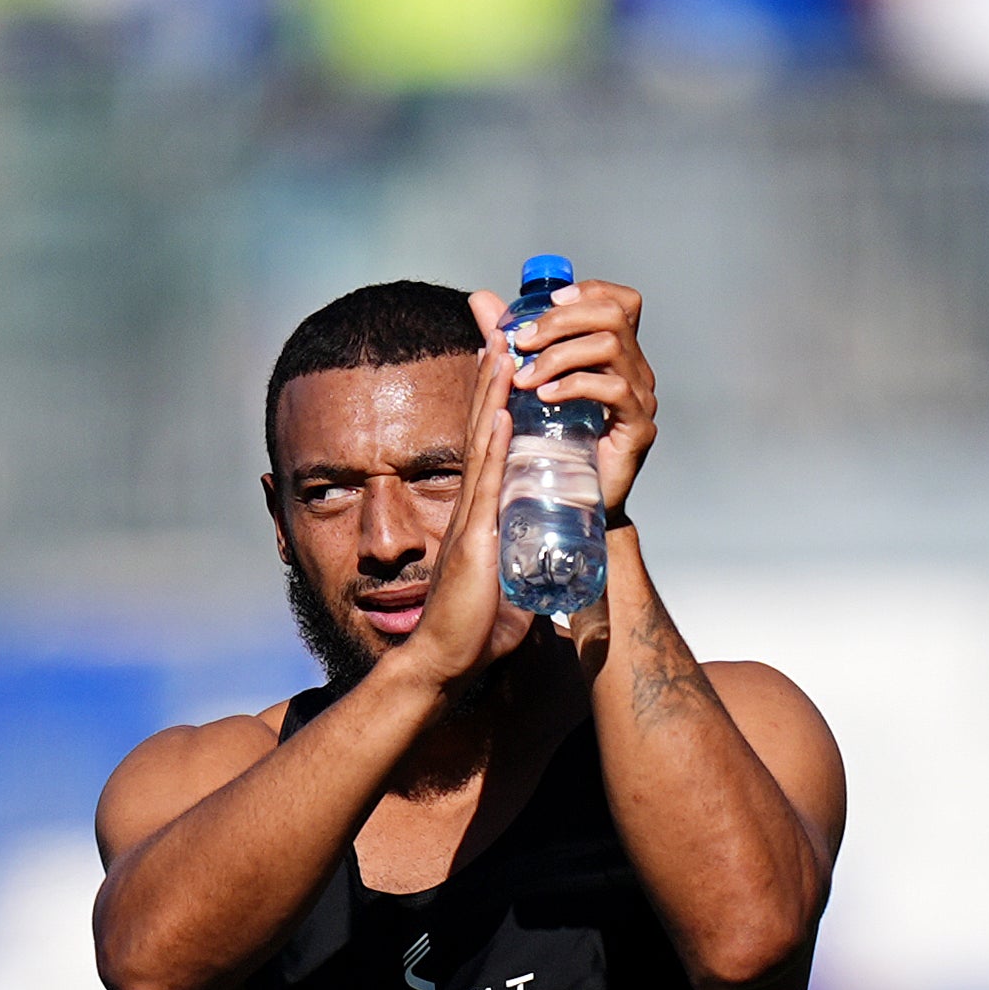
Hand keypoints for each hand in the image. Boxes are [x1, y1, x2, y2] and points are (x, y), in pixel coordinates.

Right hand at [374, 305, 534, 694]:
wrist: (447, 661)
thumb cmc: (474, 628)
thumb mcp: (506, 579)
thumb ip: (520, 560)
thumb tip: (541, 557)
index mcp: (478, 510)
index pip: (488, 443)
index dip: (495, 399)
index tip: (504, 359)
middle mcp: (470, 504)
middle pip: (483, 428)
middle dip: (493, 378)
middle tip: (503, 329)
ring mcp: (471, 518)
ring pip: (485, 443)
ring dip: (495, 395)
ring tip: (506, 349)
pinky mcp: (476, 539)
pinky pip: (488, 483)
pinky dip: (496, 444)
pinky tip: (505, 412)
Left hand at [500, 273, 657, 521]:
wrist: (566, 502)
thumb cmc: (549, 442)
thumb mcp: (524, 379)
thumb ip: (509, 339)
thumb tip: (482, 299)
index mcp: (616, 353)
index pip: (619, 301)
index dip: (587, 291)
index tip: (548, 302)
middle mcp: (635, 370)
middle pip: (612, 315)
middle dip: (561, 320)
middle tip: (523, 342)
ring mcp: (641, 398)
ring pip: (610, 346)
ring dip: (559, 354)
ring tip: (525, 378)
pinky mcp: (639, 428)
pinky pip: (613, 389)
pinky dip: (574, 385)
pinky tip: (545, 397)